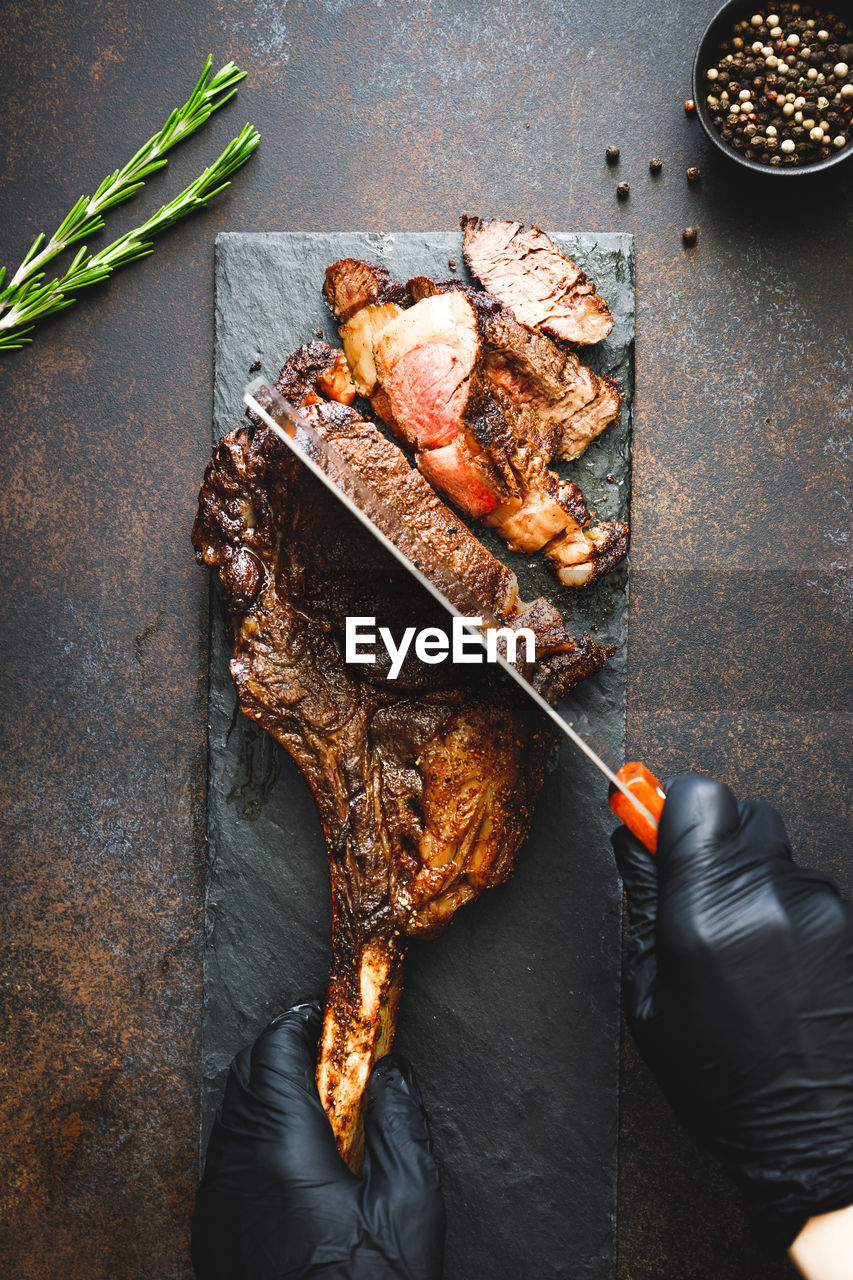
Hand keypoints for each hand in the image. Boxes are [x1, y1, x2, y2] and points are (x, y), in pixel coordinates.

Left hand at [191, 1001, 444, 1278]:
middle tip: (331, 1054)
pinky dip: (256, 1135)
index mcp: (281, 1152)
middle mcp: (235, 1170)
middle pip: (244, 1076)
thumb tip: (391, 1073)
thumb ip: (399, 1125)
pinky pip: (225, 1160)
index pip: (272, 1052)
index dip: (300, 1022)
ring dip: (268, 1092)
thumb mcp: (409, 1206)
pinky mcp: (214, 1236)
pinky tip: (297, 1158)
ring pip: (231, 1116)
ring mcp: (218, 1206)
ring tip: (321, 1103)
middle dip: (283, 1050)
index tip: (331, 1016)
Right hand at [612, 775, 852, 1253]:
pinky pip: (803, 885)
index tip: (656, 826)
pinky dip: (781, 906)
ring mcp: (820, 909)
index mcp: (707, 915)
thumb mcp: (650, 995)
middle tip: (693, 893)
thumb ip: (643, 900)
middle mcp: (771, 898)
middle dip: (711, 842)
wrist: (817, 1138)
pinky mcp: (848, 924)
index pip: (699, 796)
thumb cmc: (725, 1083)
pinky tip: (772, 963)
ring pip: (774, 850)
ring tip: (737, 945)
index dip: (671, 806)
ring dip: (748, 877)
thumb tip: (632, 836)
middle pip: (740, 813)